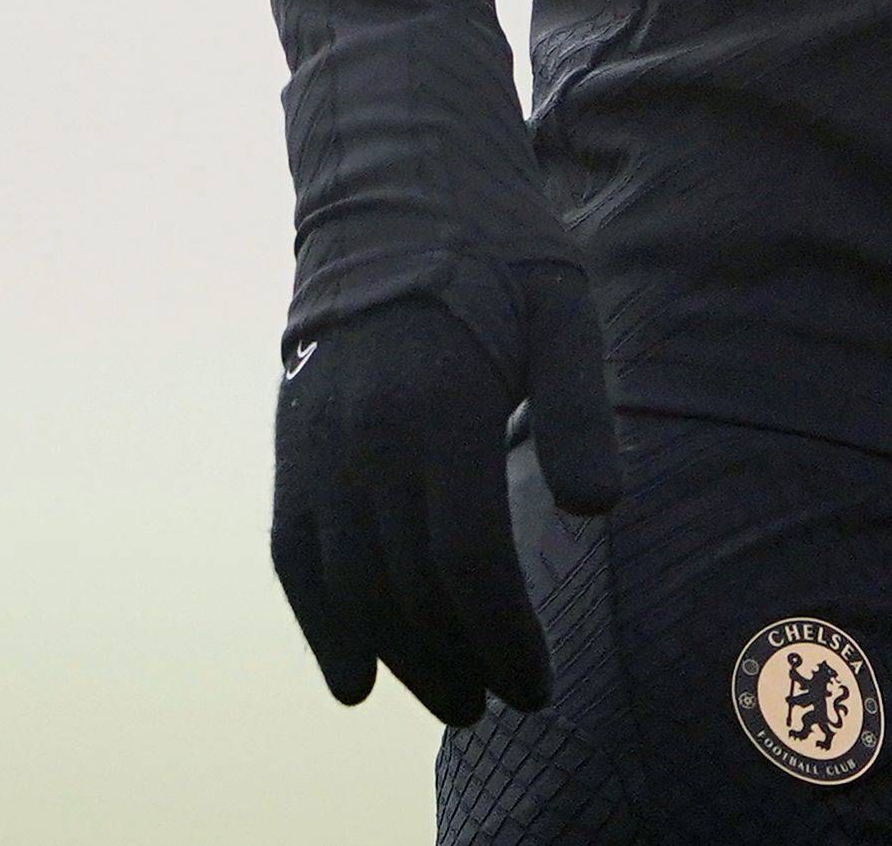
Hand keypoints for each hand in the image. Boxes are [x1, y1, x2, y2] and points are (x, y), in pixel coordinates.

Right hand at [269, 267, 622, 723]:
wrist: (392, 187)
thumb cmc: (497, 248)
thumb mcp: (562, 306)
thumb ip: (577, 407)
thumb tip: (599, 509)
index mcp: (440, 408)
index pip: (468, 563)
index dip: (503, 637)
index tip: (538, 685)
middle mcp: (367, 438)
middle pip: (409, 590)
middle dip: (456, 662)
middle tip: (499, 704)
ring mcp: (319, 444)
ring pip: (351, 585)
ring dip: (397, 655)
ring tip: (448, 696)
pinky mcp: (293, 442)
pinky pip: (297, 554)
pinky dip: (320, 621)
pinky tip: (353, 676)